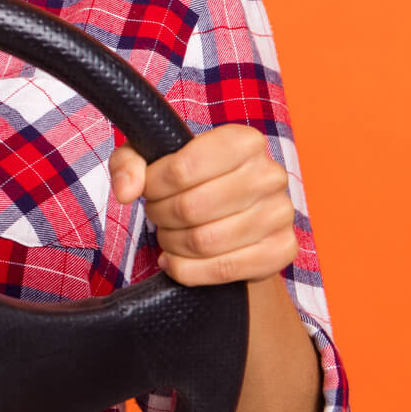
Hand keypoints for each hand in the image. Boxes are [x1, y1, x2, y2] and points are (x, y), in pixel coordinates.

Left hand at [107, 123, 296, 285]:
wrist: (235, 213)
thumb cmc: (193, 181)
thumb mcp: (154, 159)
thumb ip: (130, 163)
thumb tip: (127, 191)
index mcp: (244, 140)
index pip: (182, 169)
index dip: (154, 186)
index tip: (149, 190)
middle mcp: (270, 174)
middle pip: (190, 208)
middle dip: (161, 216)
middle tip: (158, 215)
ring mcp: (281, 213)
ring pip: (204, 241)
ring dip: (172, 243)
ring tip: (169, 235)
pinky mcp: (283, 250)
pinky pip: (224, 269)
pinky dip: (188, 270)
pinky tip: (177, 261)